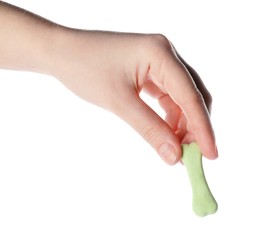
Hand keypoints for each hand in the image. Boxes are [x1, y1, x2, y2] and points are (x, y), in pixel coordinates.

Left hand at [49, 30, 217, 164]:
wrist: (62, 53)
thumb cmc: (85, 69)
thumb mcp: (119, 102)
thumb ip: (150, 129)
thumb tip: (174, 156)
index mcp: (160, 53)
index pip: (191, 96)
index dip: (203, 129)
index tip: (211, 156)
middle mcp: (166, 55)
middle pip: (193, 96)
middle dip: (194, 128)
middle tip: (192, 158)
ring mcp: (160, 62)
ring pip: (183, 99)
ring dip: (183, 125)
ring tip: (177, 149)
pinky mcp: (152, 72)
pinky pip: (169, 98)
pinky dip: (171, 118)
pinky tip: (168, 133)